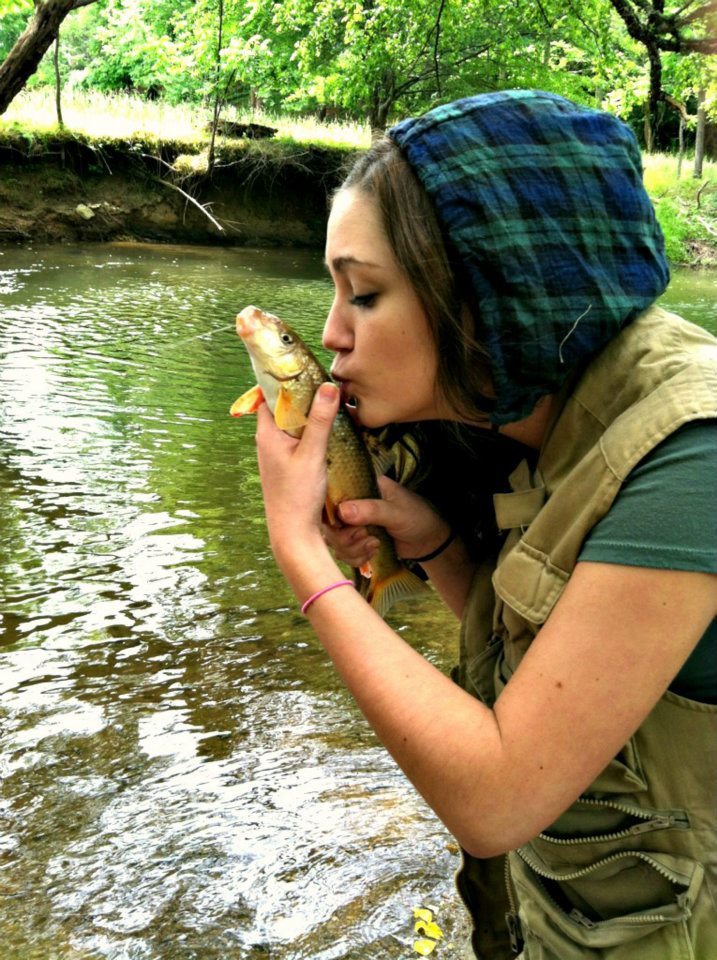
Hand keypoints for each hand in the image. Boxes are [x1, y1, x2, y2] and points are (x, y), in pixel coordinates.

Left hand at [255, 382, 339, 563]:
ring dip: (308, 415)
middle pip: (282, 408)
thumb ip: (321, 420)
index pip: (268, 395)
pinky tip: (328, 432)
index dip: (281, 380)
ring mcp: (276, 454)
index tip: (299, 367)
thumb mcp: (313, 454)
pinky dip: (310, 431)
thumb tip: (329, 388)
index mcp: (266, 434)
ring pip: (291, 425)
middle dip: (301, 396)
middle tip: (323, 383)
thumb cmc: (297, 495)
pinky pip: (297, 439)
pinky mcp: (286, 466)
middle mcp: (267, 442)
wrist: (293, 533)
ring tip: (330, 403)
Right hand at [323, 474, 450, 565]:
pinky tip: (372, 553)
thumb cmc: (417, 518)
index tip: (344, 525)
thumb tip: (342, 511)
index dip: (332, 513)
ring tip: (374, 545)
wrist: (428, 541)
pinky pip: (343, 552)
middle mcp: (353, 503)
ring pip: (335, 540)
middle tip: (366, 537)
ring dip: (353, 550)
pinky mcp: (356, 541)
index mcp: (362, 487)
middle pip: (330, 523)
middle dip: (346, 538)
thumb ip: (371, 510)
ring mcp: (353, 523)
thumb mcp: (396, 512)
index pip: (333, 495)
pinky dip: (356, 558)